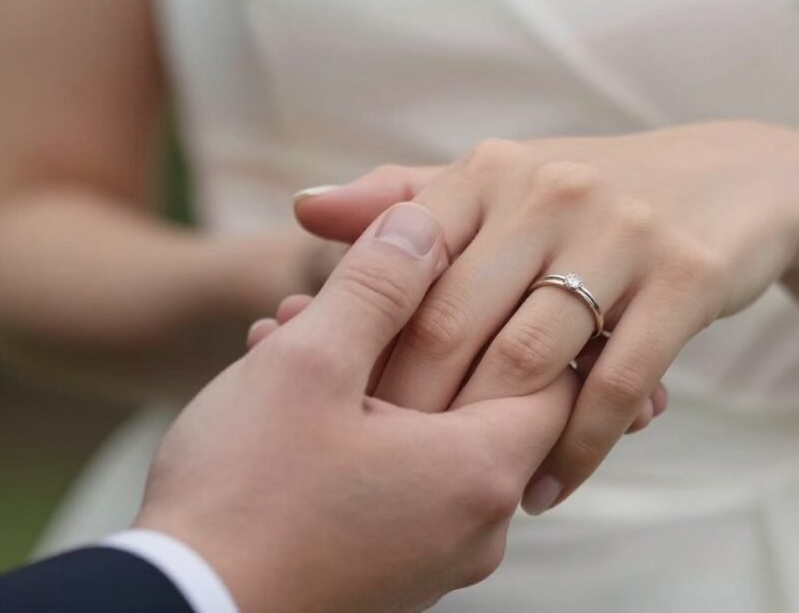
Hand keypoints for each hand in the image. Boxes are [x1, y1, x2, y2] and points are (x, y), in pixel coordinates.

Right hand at [136, 203, 577, 612]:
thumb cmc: (244, 495)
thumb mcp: (308, 363)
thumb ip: (376, 284)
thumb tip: (420, 223)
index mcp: (479, 472)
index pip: (555, 374)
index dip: (511, 309)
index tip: (456, 273)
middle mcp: (477, 526)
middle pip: (479, 399)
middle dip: (412, 335)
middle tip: (341, 297)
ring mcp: (435, 558)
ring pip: (427, 437)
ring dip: (371, 377)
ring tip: (291, 334)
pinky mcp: (391, 575)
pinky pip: (398, 483)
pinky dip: (360, 430)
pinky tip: (288, 393)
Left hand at [294, 121, 798, 512]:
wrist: (737, 180)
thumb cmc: (592, 196)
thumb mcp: (503, 184)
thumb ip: (406, 200)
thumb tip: (304, 208)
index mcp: (490, 172)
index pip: (402, 268)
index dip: (365, 347)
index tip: (340, 413)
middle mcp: (548, 191)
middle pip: (454, 320)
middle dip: (414, 409)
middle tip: (386, 474)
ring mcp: (621, 231)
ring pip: (532, 357)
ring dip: (492, 440)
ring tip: (464, 494)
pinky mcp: (685, 275)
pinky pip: (615, 384)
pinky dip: (576, 448)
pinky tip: (545, 487)